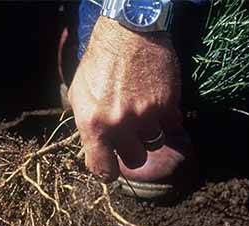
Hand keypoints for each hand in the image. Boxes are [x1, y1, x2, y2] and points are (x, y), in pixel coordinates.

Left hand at [68, 18, 181, 180]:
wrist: (128, 32)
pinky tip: (157, 104)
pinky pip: (171, 125)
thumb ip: (85, 124)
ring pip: (154, 144)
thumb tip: (93, 147)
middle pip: (134, 160)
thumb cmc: (99, 63)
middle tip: (129, 135)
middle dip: (131, 150)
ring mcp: (146, 115)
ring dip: (149, 134)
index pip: (102, 169)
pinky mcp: (167, 104)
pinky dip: (166, 118)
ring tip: (142, 115)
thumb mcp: (78, 94)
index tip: (111, 166)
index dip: (107, 170)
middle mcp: (120, 124)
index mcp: (93, 124)